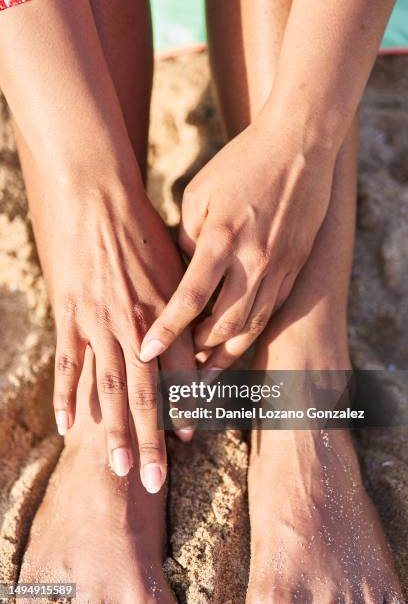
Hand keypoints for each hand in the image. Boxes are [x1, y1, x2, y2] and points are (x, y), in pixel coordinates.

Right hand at [50, 172, 193, 489]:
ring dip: (114, 431)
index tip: (188, 436)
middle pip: (149, 393)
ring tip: (117, 468)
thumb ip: (184, 301)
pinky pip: (70, 364)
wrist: (98, 199)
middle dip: (153, 440)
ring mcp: (102, 323)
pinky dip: (68, 395)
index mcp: (168, 312)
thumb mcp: (175, 263)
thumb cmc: (143, 228)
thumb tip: (194, 329)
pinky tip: (67, 425)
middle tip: (154, 481)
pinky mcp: (71, 316)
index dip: (186, 406)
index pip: (182, 372)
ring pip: (110, 388)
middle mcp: (138, 325)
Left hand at [140, 111, 336, 367]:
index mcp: (222, 238)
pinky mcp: (294, 267)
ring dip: (226, 354)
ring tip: (205, 373)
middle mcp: (254, 260)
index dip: (166, 329)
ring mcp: (279, 267)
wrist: (299, 147)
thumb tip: (183, 271)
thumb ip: (187, 238)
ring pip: (252, 326)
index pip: (190, 298)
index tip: (146, 352)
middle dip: (198, 352)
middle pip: (224, 324)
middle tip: (177, 366)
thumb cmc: (241, 164)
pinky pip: (271, 311)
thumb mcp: (199, 194)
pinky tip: (235, 342)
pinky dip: (250, 332)